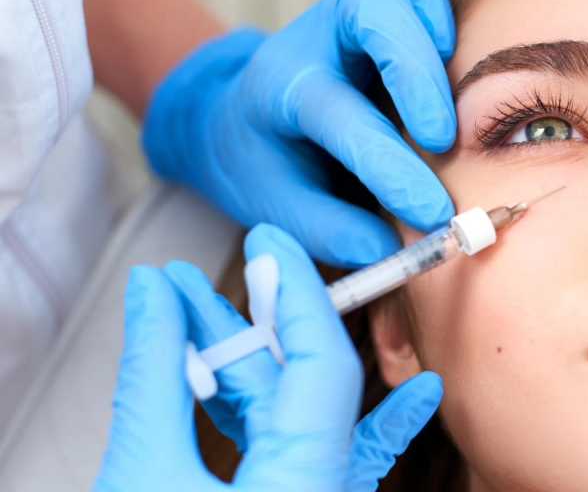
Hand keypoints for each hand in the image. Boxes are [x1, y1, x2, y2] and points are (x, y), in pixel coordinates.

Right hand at [93, 224, 441, 491]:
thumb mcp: (138, 475)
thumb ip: (151, 377)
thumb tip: (151, 299)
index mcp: (306, 489)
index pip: (324, 367)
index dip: (298, 296)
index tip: (270, 246)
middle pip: (301, 388)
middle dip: (249, 328)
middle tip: (202, 280)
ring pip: (286, 418)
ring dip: (240, 365)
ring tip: (187, 316)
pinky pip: (297, 453)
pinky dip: (273, 410)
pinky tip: (262, 373)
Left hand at [143, 0, 455, 266]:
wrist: (239, 115)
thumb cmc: (266, 163)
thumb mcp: (278, 207)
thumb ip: (326, 230)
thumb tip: (381, 246)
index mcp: (283, 94)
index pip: (339, 116)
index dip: (389, 164)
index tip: (432, 212)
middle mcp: (312, 40)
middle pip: (364, 11)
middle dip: (415, 68)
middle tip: (444, 133)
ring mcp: (337, 8)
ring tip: (454, 54)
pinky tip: (444, 9)